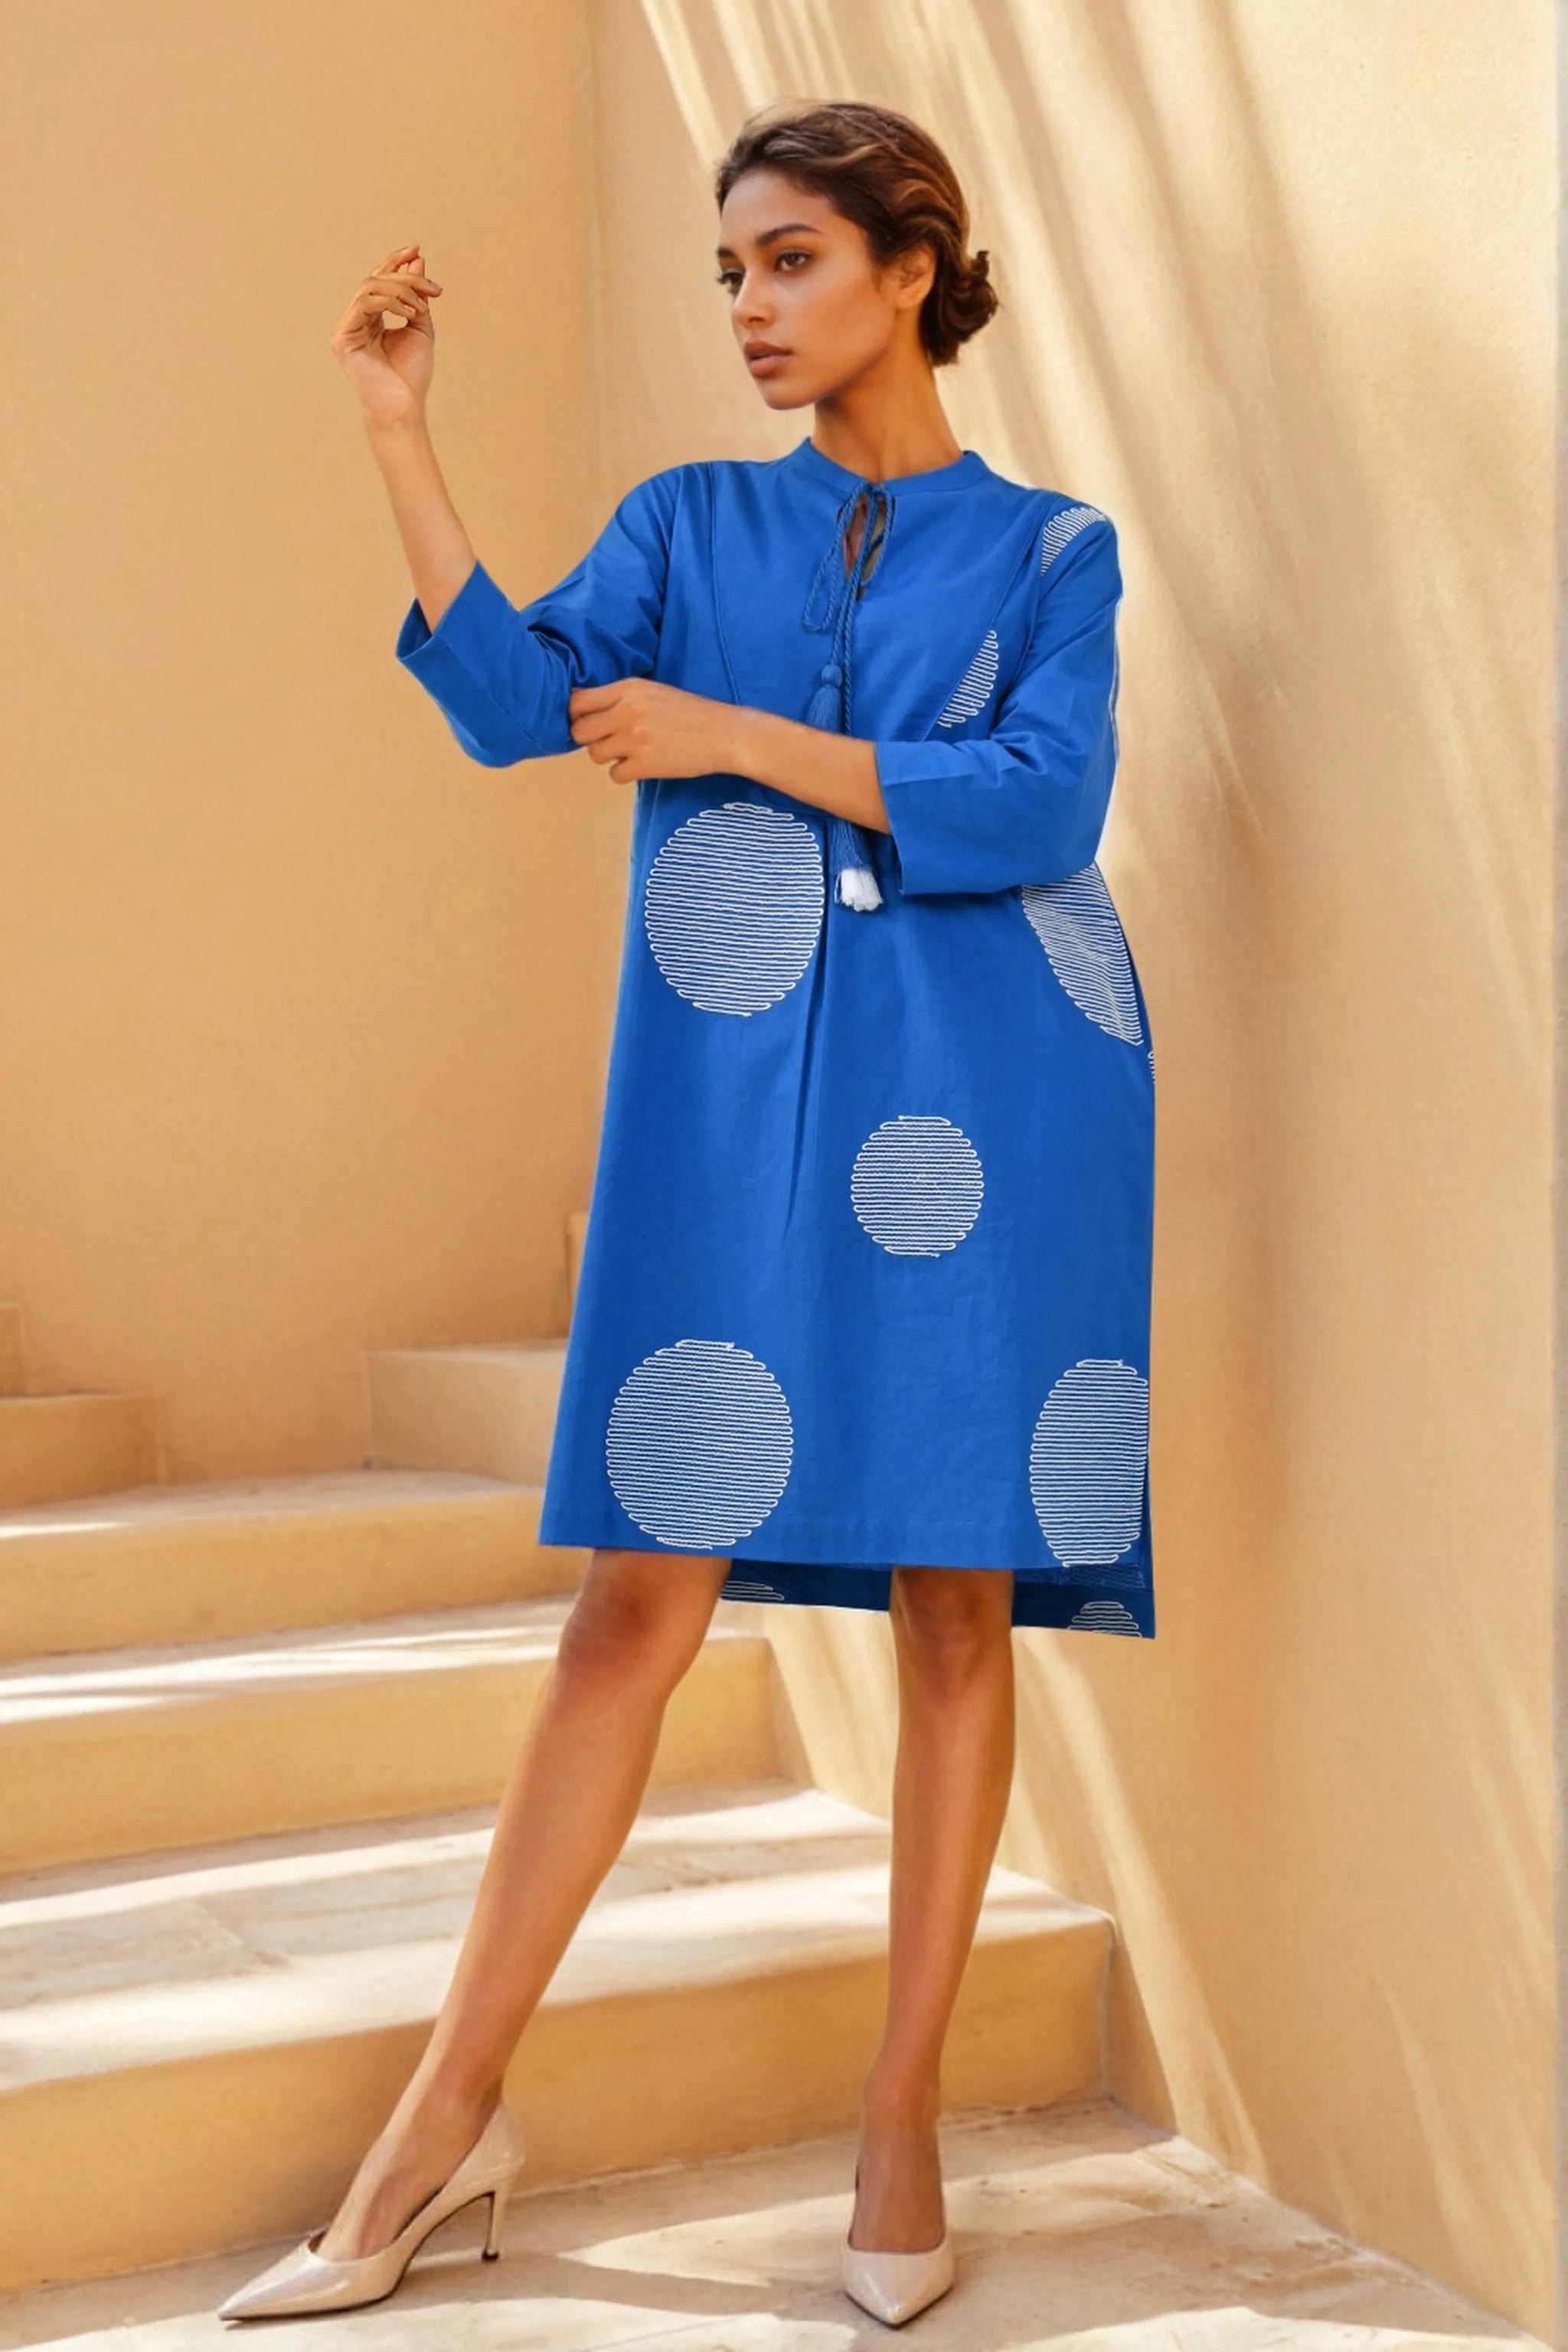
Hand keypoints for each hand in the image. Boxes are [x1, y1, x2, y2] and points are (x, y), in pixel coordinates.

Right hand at [331, 243, 442, 430]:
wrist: (403, 407)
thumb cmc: (411, 376)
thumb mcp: (421, 328)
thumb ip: (418, 297)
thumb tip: (417, 260)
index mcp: (372, 318)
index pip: (380, 281)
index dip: (396, 262)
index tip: (417, 250)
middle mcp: (357, 320)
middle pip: (376, 279)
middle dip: (407, 278)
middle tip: (432, 289)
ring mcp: (347, 327)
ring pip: (370, 287)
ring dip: (401, 290)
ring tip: (421, 309)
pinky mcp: (343, 337)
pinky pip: (365, 303)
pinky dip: (390, 303)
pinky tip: (409, 314)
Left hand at [568, 677, 739, 782]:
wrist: (724, 733)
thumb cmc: (690, 712)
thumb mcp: (652, 691)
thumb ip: (619, 697)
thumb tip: (578, 702)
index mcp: (628, 689)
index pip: (578, 703)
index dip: (576, 716)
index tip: (587, 723)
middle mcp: (627, 712)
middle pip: (580, 732)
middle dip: (589, 739)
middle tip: (608, 740)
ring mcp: (634, 740)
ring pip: (594, 755)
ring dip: (608, 756)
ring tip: (630, 751)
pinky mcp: (644, 765)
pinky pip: (614, 775)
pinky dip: (625, 773)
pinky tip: (643, 764)